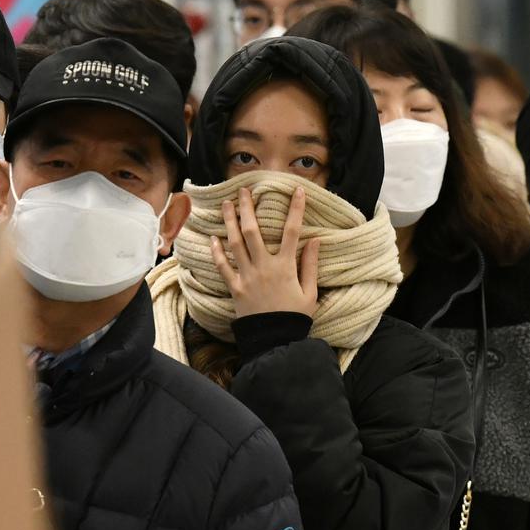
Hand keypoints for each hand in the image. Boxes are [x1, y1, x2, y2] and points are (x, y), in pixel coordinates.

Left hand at [211, 186, 319, 317]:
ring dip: (230, 222)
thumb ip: (311, 265)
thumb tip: (316, 240)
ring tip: (227, 204)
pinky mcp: (235, 288)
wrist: (275, 340)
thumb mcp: (310, 292)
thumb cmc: (295, 316)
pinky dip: (217, 252)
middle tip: (244, 190)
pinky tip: (213, 238)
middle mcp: (264, 267)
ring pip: (235, 244)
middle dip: (248, 208)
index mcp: (286, 266)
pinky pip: (223, 267)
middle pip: (254, 231)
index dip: (296, 209)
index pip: (292, 231)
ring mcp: (247, 276)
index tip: (297, 191)